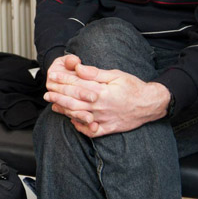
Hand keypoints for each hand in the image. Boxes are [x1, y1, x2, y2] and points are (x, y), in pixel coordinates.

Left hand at [45, 54, 169, 136]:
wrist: (151, 104)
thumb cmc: (133, 87)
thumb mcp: (115, 75)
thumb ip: (95, 73)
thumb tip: (78, 68)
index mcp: (101, 92)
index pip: (76, 86)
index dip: (62, 81)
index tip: (52, 77)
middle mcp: (100, 107)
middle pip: (73, 102)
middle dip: (57, 97)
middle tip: (46, 93)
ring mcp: (104, 120)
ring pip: (79, 116)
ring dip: (64, 111)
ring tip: (53, 106)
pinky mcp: (109, 129)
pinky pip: (91, 131)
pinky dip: (80, 127)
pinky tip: (72, 121)